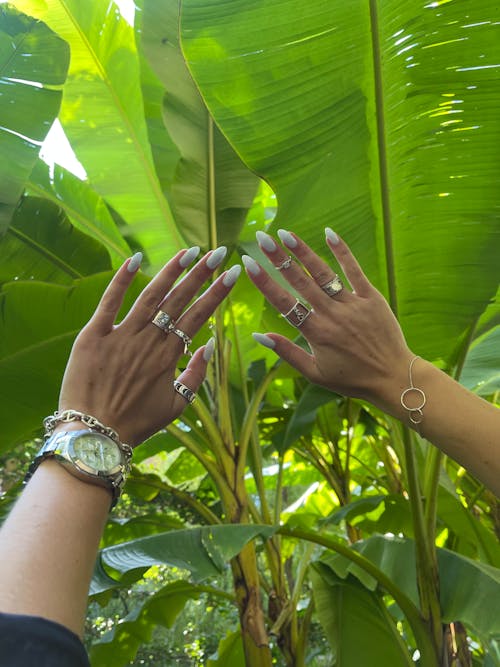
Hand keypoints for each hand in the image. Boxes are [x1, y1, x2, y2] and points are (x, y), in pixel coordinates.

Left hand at [58, 247, 239, 445]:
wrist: (94, 436)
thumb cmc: (136, 424)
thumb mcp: (176, 407)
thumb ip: (196, 376)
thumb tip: (208, 345)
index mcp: (169, 357)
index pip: (198, 316)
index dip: (217, 293)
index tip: (232, 273)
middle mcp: (148, 342)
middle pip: (180, 300)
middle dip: (202, 274)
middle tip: (219, 252)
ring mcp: (121, 336)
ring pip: (151, 296)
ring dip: (171, 271)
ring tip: (189, 252)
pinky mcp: (93, 336)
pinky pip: (109, 302)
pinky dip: (121, 279)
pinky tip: (136, 258)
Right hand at [244, 229, 413, 404]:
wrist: (393, 378)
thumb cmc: (351, 379)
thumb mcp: (314, 373)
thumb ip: (286, 351)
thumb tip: (258, 336)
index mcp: (316, 333)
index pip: (284, 302)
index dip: (264, 281)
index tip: (248, 263)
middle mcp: (332, 315)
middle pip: (300, 281)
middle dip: (278, 258)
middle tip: (261, 237)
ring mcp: (353, 305)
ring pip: (324, 273)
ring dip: (303, 251)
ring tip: (285, 234)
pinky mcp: (372, 299)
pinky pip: (355, 271)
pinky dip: (342, 252)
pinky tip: (329, 234)